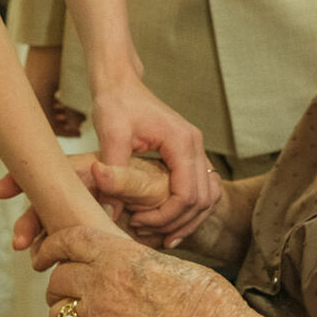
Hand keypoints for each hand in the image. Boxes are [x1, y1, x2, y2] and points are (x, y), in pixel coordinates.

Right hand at [0, 154, 178, 249]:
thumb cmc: (165, 189)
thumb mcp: (148, 182)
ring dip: (40, 241)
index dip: (23, 178)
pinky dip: (57, 253)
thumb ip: (124, 178)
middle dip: (29, 221)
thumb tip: (99, 171)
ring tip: (37, 261)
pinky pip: (68, 242)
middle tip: (19, 242)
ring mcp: (84, 211)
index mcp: (92, 171)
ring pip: (53, 225)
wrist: (177, 211)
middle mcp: (82, 190)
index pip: (52, 172)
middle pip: (46, 203)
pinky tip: (53, 266)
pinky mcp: (89, 232)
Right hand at [23, 45, 85, 137]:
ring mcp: (31, 86)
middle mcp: (31, 94)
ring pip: (45, 109)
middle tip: (78, 124)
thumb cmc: (59, 57)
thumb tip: (77, 126)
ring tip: (76, 113)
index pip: (49, 126)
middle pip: (46, 119)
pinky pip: (43, 98)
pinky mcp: (33, 79)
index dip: (65, 132)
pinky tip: (65, 101)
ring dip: (60, 113)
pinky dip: (55, 103)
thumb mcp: (68, 86)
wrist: (48, 34)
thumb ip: (71, 109)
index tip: (78, 132)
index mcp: (38, 98)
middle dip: (63, 124)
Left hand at [36, 225, 242, 316]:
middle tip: (70, 295)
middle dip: (60, 288)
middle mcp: (103, 282)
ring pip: (60, 316)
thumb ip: (136, 263)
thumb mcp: (167, 264)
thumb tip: (126, 265)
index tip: (42, 255)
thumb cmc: (205, 301)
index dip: (51, 247)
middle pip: (58, 280)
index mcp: (120, 255)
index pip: (70, 240)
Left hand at [87, 72, 218, 240]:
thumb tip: (109, 214)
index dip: (166, 216)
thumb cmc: (116, 103)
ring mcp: (195, 149)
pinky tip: (166, 221)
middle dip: (177, 223)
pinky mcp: (188, 154)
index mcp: (182, 141)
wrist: (121, 82)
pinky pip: (201, 188)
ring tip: (159, 235)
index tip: (138, 222)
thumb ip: (113, 173)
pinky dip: (188, 208)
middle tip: (147, 234)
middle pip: (202, 199)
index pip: (187, 193)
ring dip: (186, 219)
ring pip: (207, 197)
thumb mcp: (110, 134)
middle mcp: (195, 145)